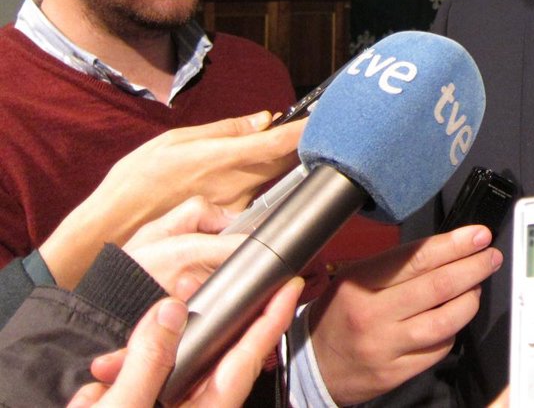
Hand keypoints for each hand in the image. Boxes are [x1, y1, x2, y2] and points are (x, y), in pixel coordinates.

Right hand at [40, 111, 301, 285]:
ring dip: (289, 163)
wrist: (112, 230)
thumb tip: (263, 119)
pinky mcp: (229, 223)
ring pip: (274, 180)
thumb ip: (225, 130)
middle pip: (287, 161)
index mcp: (226, 159)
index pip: (282, 143)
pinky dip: (266, 185)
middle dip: (308, 142)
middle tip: (325, 123)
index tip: (332, 115)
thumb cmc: (136, 182)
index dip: (310, 129)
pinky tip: (265, 176)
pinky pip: (258, 200)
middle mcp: (237, 186)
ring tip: (302, 143)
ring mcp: (236, 207)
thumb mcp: (175, 141)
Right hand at [65, 277, 302, 407]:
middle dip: (167, 340)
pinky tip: (93, 404)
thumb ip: (150, 361)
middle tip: (157, 314)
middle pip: (197, 361)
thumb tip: (172, 312)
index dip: (269, 322)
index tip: (289, 288)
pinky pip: (133, 395)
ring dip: (126, 374)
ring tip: (102, 385)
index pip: (246, 361)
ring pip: (156, 376)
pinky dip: (110, 396)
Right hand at [308, 224, 502, 403]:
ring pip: (444, 321)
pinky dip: (454, 330)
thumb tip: (446, 248)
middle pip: (437, 286)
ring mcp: (385, 346)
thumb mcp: (355, 278)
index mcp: (361, 283)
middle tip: (490, 256)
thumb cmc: (339, 314)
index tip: (478, 235)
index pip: (417, 258)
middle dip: (473, 267)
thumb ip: (396, 265)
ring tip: (477, 287)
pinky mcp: (395, 373)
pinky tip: (456, 319)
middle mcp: (373, 314)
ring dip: (470, 299)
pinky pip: (438, 349)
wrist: (314, 364)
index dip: (454, 244)